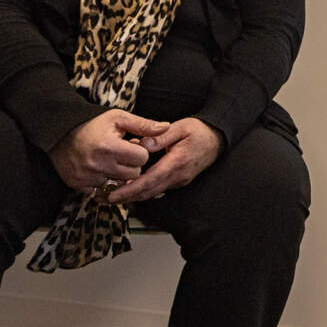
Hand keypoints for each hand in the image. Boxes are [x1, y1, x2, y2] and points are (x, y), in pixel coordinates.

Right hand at [49, 110, 170, 193]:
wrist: (58, 133)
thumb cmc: (91, 124)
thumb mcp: (117, 118)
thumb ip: (143, 125)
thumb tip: (166, 127)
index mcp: (109, 146)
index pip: (142, 159)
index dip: (140, 151)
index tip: (131, 145)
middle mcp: (98, 164)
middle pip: (133, 174)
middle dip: (131, 164)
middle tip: (121, 153)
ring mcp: (87, 177)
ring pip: (119, 183)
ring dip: (118, 173)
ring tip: (109, 159)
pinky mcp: (78, 185)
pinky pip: (101, 190)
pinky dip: (102, 181)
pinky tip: (97, 168)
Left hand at [105, 118, 222, 204]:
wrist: (219, 138)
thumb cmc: (201, 131)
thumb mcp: (180, 127)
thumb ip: (160, 136)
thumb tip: (143, 144)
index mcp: (176, 162)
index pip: (149, 181)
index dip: (130, 190)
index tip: (114, 195)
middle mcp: (178, 176)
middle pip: (148, 192)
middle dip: (127, 197)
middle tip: (107, 198)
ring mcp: (180, 180)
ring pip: (153, 193)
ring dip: (134, 196)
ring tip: (116, 195)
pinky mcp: (180, 180)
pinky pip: (159, 189)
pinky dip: (144, 190)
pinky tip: (133, 187)